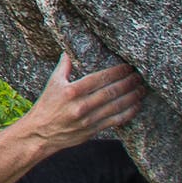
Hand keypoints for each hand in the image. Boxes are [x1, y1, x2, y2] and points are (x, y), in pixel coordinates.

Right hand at [24, 50, 143, 148]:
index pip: (100, 78)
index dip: (117, 71)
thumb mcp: (52, 83)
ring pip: (116, 106)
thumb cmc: (46, 106)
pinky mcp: (92, 131)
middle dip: (128, 82)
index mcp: (72, 91)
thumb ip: (64, 66)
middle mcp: (81, 105)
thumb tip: (69, 49)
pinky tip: (136, 106)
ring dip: (132, 96)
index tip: (127, 67)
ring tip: (141, 89)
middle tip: (138, 76)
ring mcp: (88, 120)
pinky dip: (128, 112)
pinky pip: (115, 121)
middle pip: (111, 91)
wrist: (40, 133)